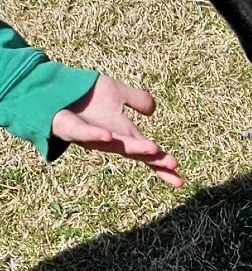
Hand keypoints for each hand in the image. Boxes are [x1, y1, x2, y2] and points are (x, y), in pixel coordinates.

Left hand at [51, 74, 182, 187]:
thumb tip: (153, 112)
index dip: (162, 165)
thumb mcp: (118, 93)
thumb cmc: (85, 96)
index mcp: (122, 134)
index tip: (180, 180)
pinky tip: (108, 136)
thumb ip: (138, 100)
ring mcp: (89, 136)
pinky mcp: (69, 127)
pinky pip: (82, 132)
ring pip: (112, 145)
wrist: (52, 90)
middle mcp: (108, 140)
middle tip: (171, 164)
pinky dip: (94, 135)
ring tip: (153, 149)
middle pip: (133, 151)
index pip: (146, 153)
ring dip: (132, 147)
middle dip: (152, 158)